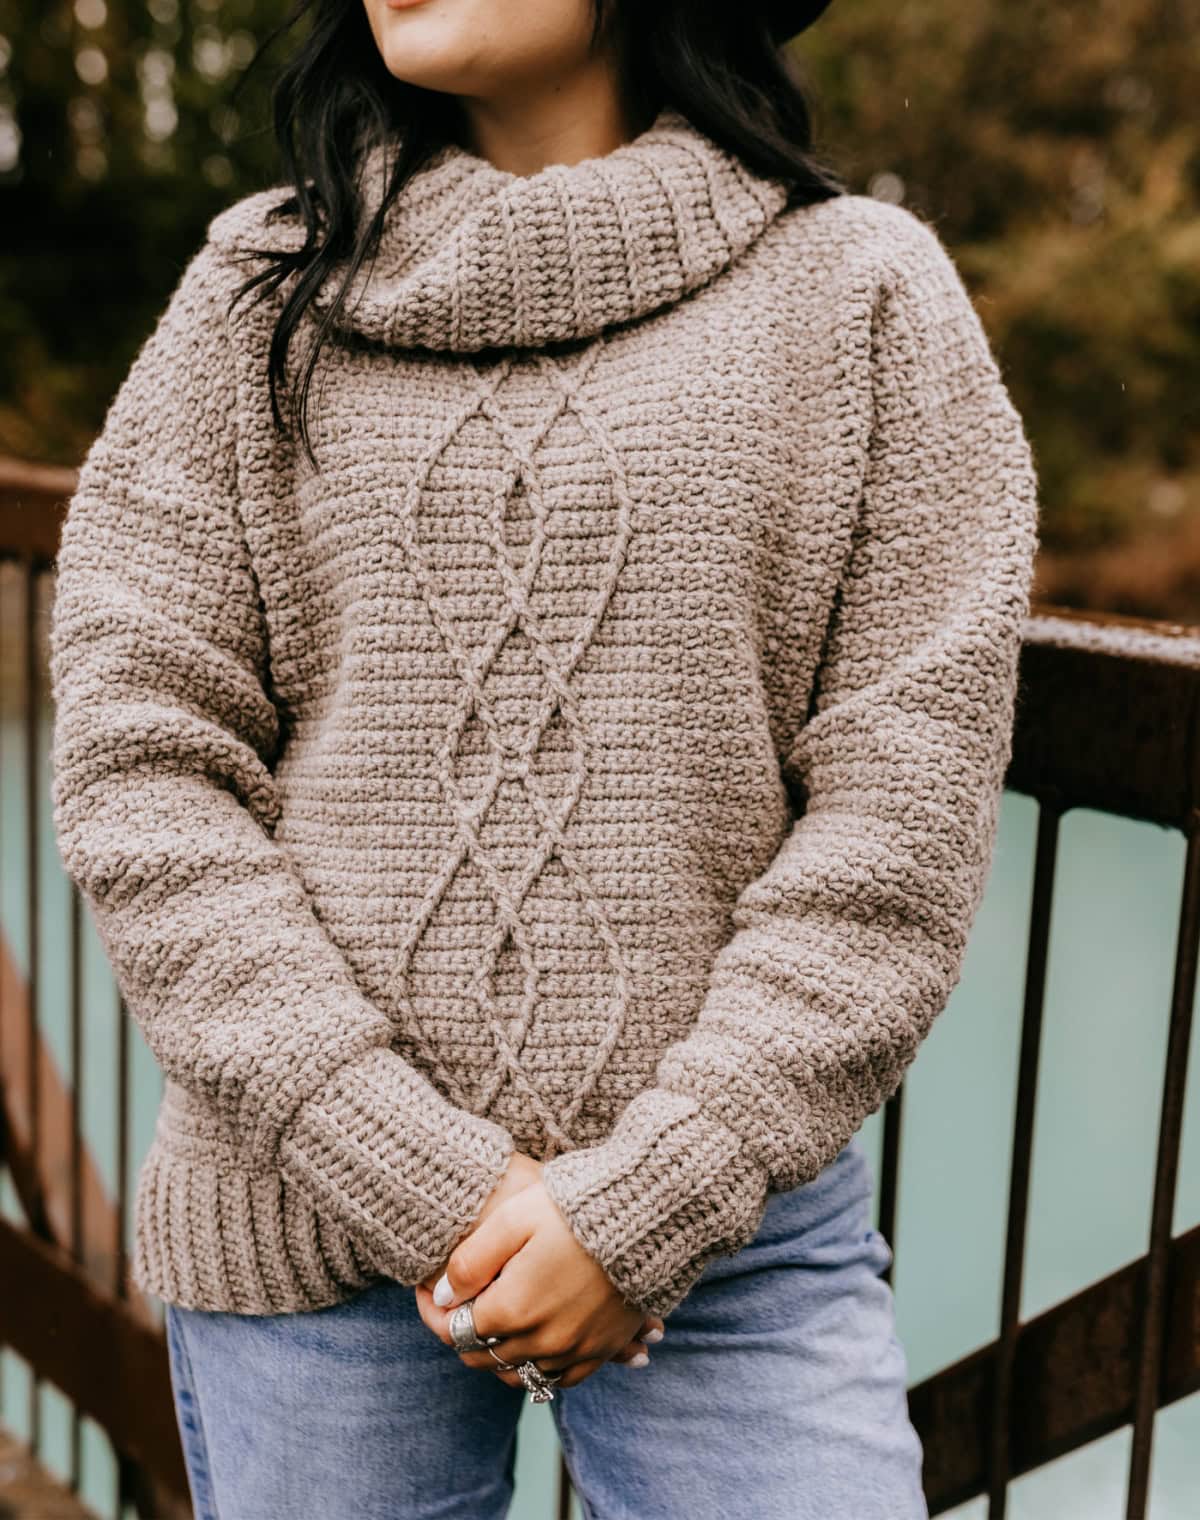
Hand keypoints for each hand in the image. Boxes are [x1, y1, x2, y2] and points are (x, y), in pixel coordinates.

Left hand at [415, 1175, 661, 1387]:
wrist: (646, 1214)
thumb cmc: (574, 1208)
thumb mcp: (512, 1218)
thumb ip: (470, 1261)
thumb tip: (442, 1295)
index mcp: (513, 1310)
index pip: (455, 1330)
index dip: (434, 1311)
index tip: (426, 1288)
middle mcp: (542, 1342)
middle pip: (483, 1356)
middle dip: (461, 1333)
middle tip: (456, 1302)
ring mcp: (575, 1351)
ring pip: (519, 1373)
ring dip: (499, 1352)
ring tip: (492, 1318)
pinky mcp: (603, 1349)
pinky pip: (560, 1378)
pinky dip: (539, 1365)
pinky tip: (534, 1339)